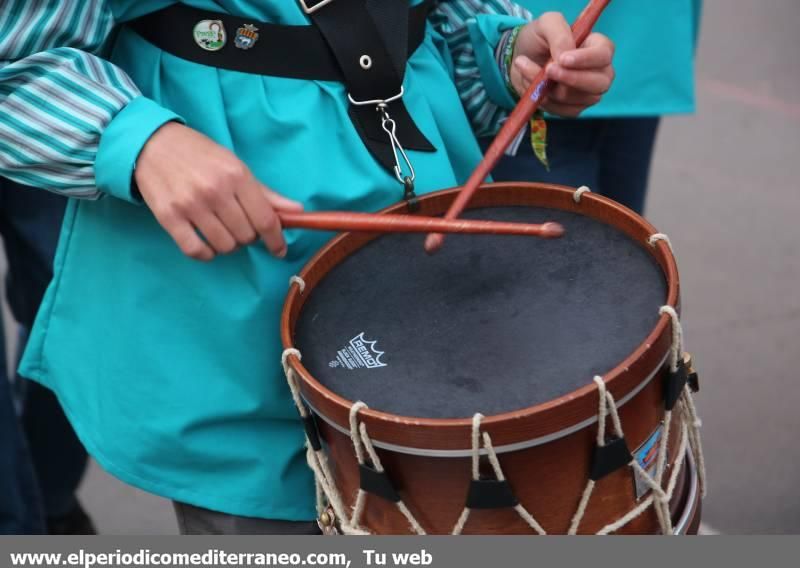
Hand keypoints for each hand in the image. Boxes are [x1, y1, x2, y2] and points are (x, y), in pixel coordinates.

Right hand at [134, 122, 302, 260]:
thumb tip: (296, 211)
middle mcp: (215, 191)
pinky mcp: (168, 217)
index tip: (279, 249)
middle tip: (240, 224)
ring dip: (228, 244)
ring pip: (224, 246)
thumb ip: (266, 193)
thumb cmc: (200, 155)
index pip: (266, 219)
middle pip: (246, 236)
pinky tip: (207, 243)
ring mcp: (190, 205)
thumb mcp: (236, 165)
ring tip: (222, 230)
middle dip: (249, 236)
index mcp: (236, 175)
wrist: (152, 144)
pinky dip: (206, 253)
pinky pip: (195, 251)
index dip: (276, 240)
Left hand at [510, 12, 614, 116]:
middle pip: (599, 83)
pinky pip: (564, 111)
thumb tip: (565, 55)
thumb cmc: (539, 39)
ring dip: (551, 89)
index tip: (562, 59)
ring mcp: (587, 93)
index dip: (586, 59)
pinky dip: (545, 101)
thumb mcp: (547, 24)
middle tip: (548, 70)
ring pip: (578, 99)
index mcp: (598, 47)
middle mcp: (599, 72)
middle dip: (572, 79)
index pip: (604, 55)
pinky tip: (533, 86)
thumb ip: (559, 34)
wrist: (521, 60)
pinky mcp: (573, 108)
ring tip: (528, 69)